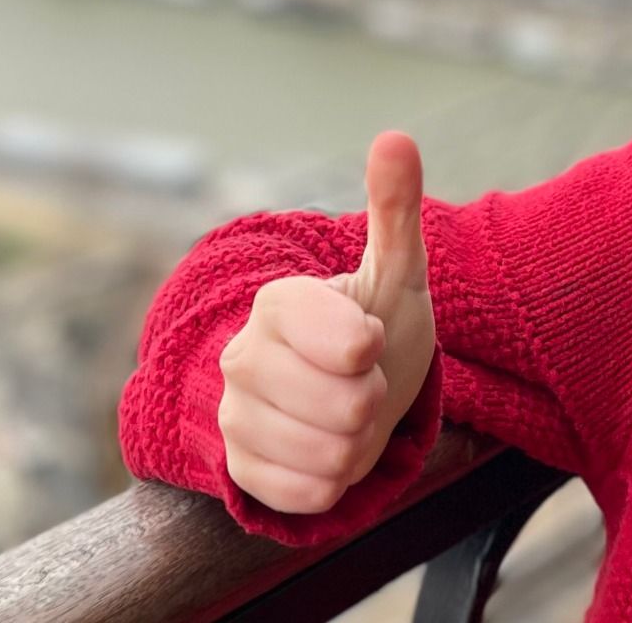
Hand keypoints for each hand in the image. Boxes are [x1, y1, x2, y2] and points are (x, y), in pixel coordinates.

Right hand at [218, 131, 436, 513]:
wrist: (343, 390)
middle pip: (347, 407)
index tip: (367, 340)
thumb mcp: (395, 270)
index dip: (372, 348)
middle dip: (373, 402)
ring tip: (347, 415)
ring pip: (333, 455)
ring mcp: (237, 416)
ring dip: (358, 443)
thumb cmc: (373, 324)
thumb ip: (393, 207)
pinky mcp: (242, 471)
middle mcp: (243, 356)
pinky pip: (311, 494)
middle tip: (363, 383)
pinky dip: (335, 481)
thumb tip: (395, 137)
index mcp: (278, 303)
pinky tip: (326, 450)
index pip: (349, 344)